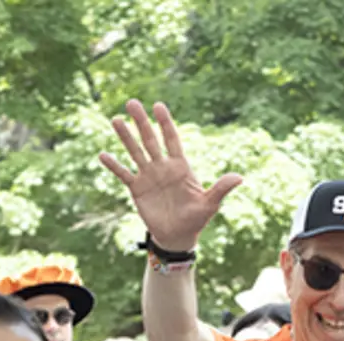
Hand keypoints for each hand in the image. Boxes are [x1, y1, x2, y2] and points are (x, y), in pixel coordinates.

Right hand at [98, 100, 243, 251]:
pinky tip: (103, 154)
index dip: (165, 123)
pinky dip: (114, 166)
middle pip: (150, 139)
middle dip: (141, 122)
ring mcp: (148, 176)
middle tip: (132, 102)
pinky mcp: (137, 189)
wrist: (178, 235)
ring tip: (116, 120)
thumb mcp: (210, 204)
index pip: (172, 139)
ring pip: (135, 152)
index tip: (158, 105)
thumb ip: (221, 189)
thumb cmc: (196, 219)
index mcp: (180, 167)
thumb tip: (240, 178)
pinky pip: (124, 174)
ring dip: (126, 137)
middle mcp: (162, 167)